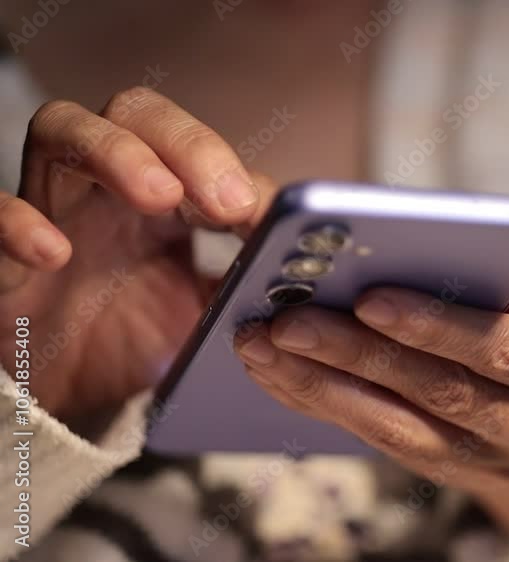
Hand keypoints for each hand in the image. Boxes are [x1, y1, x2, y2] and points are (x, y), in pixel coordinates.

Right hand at [0, 87, 274, 426]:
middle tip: (227, 199)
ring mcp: (50, 208)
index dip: (234, 171)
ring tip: (159, 195)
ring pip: (63, 128)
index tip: (268, 216)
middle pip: (137, 114)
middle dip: (187, 145)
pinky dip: (15, 222)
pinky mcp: (2, 254)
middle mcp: (107, 188)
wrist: (71, 403)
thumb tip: (315, 269)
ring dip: (115, 152)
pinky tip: (54, 250)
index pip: (197, 150)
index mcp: (164, 199)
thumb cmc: (138, 346)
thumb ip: (250, 285)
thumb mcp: (207, 316)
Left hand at [235, 246, 508, 552]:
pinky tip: (284, 376)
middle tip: (288, 321)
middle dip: (361, 355)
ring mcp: (502, 462)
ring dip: (328, 387)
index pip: (508, 348)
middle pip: (447, 393)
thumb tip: (481, 258)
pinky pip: (389, 444)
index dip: (439, 327)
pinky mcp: (457, 475)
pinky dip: (331, 408)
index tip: (370, 298)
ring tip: (266, 346)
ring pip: (407, 429)